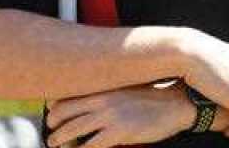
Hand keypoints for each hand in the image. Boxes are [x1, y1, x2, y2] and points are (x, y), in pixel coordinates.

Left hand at [45, 84, 194, 147]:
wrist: (175, 104)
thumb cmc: (151, 98)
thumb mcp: (124, 89)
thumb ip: (105, 95)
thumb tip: (89, 107)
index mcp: (102, 86)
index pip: (66, 94)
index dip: (54, 108)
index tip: (52, 117)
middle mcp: (101, 98)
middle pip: (62, 112)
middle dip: (52, 126)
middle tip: (53, 135)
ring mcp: (109, 115)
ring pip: (70, 130)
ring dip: (59, 141)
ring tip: (57, 145)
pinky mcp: (119, 132)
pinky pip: (89, 146)